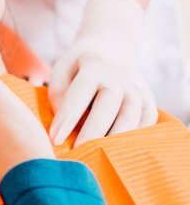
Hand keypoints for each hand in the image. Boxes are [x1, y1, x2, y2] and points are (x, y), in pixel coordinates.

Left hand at [49, 0, 157, 146]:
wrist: (110, 48)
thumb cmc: (78, 66)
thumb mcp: (62, 70)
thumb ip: (59, 95)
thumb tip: (65, 126)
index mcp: (94, 67)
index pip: (80, 94)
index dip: (67, 118)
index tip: (55, 139)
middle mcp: (119, 77)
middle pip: (109, 106)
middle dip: (93, 131)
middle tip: (78, 152)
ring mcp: (137, 88)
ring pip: (132, 116)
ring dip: (116, 138)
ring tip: (99, 156)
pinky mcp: (149, 100)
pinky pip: (147, 122)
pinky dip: (136, 138)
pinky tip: (120, 151)